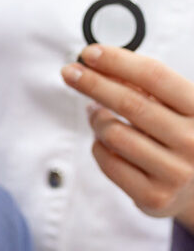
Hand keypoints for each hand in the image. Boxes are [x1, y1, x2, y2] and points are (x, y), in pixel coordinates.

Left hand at [61, 45, 193, 231]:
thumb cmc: (178, 134)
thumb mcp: (172, 104)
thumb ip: (140, 84)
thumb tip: (98, 63)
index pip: (155, 76)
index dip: (118, 61)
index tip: (90, 53)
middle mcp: (193, 141)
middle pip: (129, 103)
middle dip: (92, 83)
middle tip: (69, 72)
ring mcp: (176, 172)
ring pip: (112, 132)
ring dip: (95, 118)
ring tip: (95, 113)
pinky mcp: (155, 196)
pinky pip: (107, 160)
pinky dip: (98, 145)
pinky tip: (104, 141)